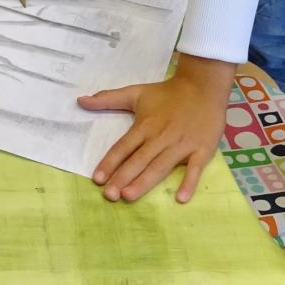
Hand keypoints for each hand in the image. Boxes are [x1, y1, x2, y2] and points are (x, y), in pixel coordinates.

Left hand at [79, 55, 235, 202]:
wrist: (203, 85)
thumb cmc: (167, 92)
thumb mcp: (136, 92)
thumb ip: (107, 98)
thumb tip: (80, 100)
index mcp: (145, 125)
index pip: (123, 147)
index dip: (109, 163)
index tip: (97, 179)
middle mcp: (161, 137)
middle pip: (138, 160)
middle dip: (123, 178)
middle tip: (109, 195)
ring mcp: (182, 144)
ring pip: (160, 166)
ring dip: (145, 182)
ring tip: (129, 196)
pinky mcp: (202, 149)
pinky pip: (194, 168)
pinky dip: (189, 183)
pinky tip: (180, 199)